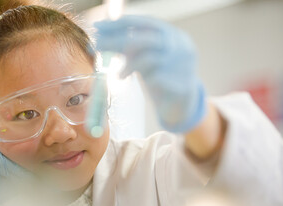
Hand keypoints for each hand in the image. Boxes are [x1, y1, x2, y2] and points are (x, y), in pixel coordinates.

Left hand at [94, 15, 205, 132]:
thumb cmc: (160, 77)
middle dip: (117, 41)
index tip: (99, 27)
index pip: (145, 22)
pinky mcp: (183, 86)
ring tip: (119, 75)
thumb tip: (101, 37)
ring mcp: (185, 66)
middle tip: (97, 46)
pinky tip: (136, 84)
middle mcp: (182, 47)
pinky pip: (156, 79)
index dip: (120, 23)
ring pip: (149, 58)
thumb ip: (129, 48)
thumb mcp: (145, 59)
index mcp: (174, 35)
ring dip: (129, 65)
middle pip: (146, 38)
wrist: (180, 106)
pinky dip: (142, 79)